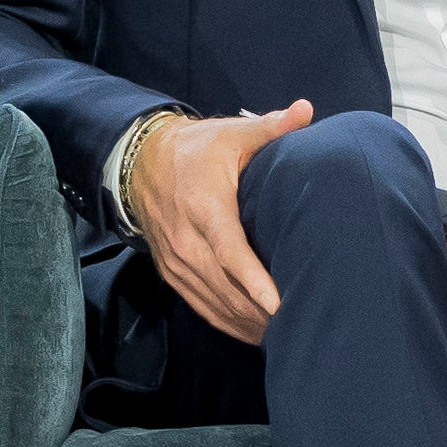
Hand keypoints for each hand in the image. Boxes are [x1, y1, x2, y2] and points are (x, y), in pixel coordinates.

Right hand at [128, 100, 312, 342]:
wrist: (141, 164)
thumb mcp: (231, 133)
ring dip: (246, 321)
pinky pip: (200, 305)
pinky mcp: (171, 272)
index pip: (228, 249)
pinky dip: (228, 322)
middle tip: (299, 325)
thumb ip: (270, 127)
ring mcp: (175, 260)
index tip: (277, 302)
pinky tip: (256, 333)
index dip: (252, 278)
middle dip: (259, 310)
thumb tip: (305, 110)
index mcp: (204, 205)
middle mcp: (185, 239)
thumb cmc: (196, 149)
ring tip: (285, 336)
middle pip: (223, 285)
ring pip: (212, 301)